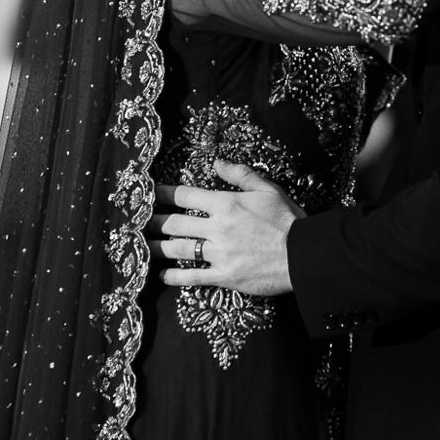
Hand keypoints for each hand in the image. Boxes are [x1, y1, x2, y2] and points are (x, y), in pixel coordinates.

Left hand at [146, 160, 300, 296]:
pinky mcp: (225, 276)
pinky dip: (176, 276)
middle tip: (136, 221)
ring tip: (140, 246)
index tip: (148, 193)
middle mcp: (218, 228)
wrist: (303, 254)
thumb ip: (240, 174)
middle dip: (153, 221)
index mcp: (226, 204)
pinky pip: (194, 277)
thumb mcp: (267, 189)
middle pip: (175, 224)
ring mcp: (219, 254)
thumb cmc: (288, 219)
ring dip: (156, 247)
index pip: (185, 196)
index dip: (163, 194)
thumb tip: (216, 162)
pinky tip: (162, 275)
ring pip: (179, 250)